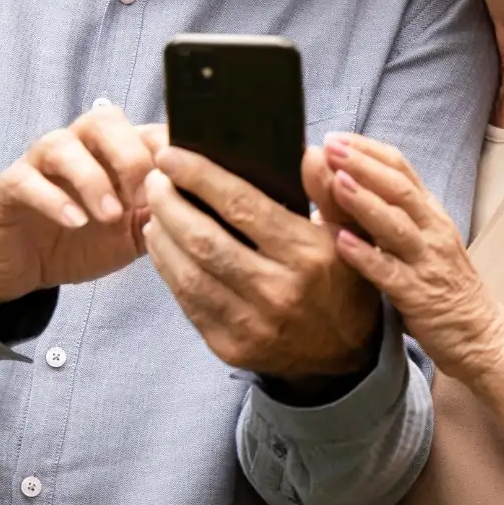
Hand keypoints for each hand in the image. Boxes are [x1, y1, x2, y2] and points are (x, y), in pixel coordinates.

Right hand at [0, 103, 165, 303]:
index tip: (184, 180)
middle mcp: (77, 146)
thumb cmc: (83, 241)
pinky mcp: (8, 186)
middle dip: (128, 154)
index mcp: (113, 153)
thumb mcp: (133, 233)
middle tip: (143, 196)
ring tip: (110, 215)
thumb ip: (162, 213)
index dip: (166, 149)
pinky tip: (74, 221)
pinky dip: (53, 199)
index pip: (143, 129)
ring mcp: (39, 163)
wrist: (24, 267)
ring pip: (62, 144)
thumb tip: (203, 202)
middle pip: (103, 121)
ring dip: (92, 178)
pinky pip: (27, 180)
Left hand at [142, 144, 380, 379]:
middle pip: (205, 240)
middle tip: (154, 179)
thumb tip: (309, 151)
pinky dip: (168, 269)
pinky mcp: (231, 347)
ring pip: (189, 273)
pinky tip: (162, 245)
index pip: (242, 206)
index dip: (200, 177)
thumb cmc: (341, 280)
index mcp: (308, 255)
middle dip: (170, 204)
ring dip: (162, 236)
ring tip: (153, 209)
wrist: (346, 353)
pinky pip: (188, 303)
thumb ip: (327, 190)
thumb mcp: (349, 231)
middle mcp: (279, 291)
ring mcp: (252, 325)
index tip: (171, 155)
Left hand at [326, 133, 503, 383]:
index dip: (367, 150)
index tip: (335, 136)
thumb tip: (337, 186)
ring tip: (335, 181)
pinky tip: (341, 243)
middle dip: (362, 164)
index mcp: (429, 213)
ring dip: (364, 201)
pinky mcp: (420, 296)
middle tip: (329, 146)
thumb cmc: (442, 286)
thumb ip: (385, 214)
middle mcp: (432, 230)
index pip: (401, 168)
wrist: (483, 336)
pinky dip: (366, 256)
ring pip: (396, 224)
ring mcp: (427, 262)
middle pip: (398, 187)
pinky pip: (390, 272)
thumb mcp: (417, 241)